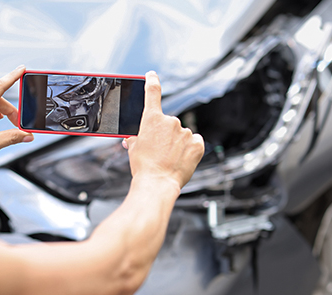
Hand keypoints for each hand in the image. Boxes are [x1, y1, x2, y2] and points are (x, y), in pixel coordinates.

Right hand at [123, 71, 203, 189]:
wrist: (157, 183)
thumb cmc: (143, 167)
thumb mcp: (134, 149)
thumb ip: (137, 137)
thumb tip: (134, 138)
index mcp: (152, 119)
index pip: (152, 92)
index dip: (152, 81)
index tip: (152, 75)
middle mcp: (170, 121)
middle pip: (168, 123)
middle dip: (164, 134)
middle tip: (158, 151)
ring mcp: (185, 132)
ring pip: (181, 134)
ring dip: (177, 143)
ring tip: (169, 159)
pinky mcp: (197, 143)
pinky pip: (194, 142)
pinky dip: (189, 149)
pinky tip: (182, 158)